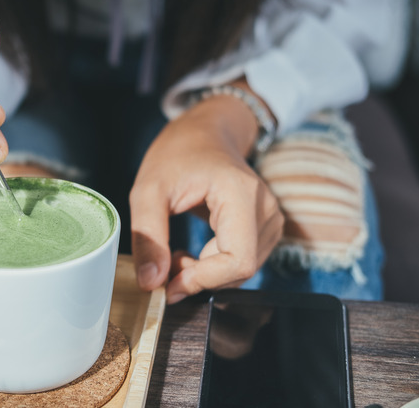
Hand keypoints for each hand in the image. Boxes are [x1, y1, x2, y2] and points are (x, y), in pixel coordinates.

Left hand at [130, 92, 283, 303]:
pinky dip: (214, 268)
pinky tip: (193, 252)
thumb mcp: (148, 190)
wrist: (206, 133)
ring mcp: (271, 219)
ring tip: (176, 253)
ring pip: (241, 272)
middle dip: (199, 277)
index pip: (237, 260)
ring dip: (205, 274)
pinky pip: (242, 263)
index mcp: (241, 194)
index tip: (167, 285)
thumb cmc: (177, 154)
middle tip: (165, 262)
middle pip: (239, 270)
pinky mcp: (266, 229)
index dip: (202, 280)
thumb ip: (148, 237)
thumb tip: (150, 282)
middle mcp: (266, 209)